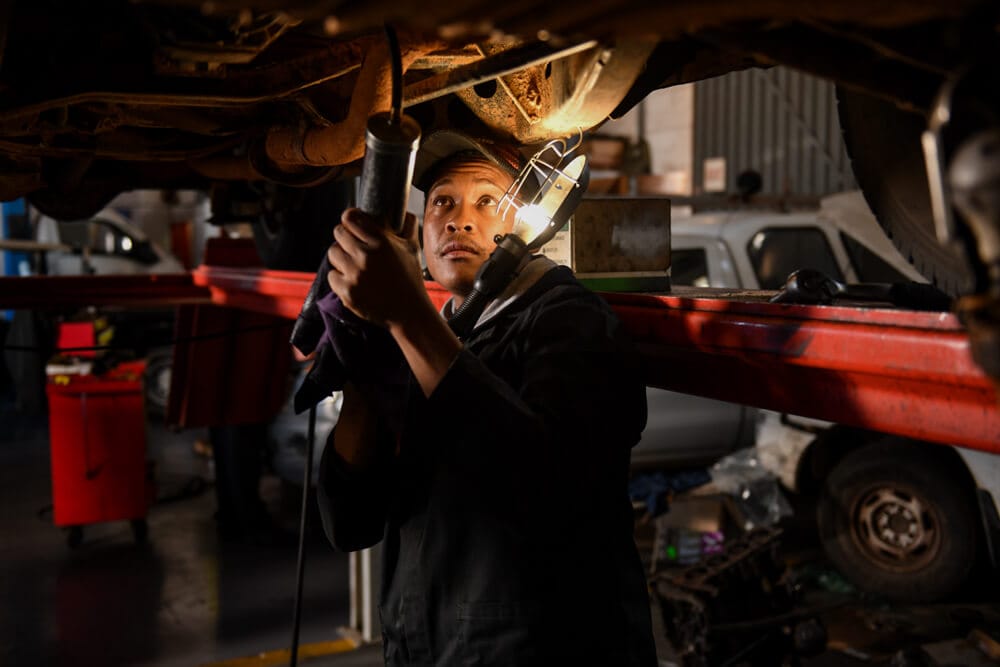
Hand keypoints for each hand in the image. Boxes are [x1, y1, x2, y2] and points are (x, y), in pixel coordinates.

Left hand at [326, 208, 430, 327]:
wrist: (409, 313)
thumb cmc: (411, 278)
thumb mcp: (413, 248)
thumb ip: (407, 225)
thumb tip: (402, 211)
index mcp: (381, 242)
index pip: (350, 217)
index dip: (350, 219)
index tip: (352, 224)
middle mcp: (365, 256)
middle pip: (338, 233)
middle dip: (345, 237)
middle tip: (352, 246)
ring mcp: (354, 275)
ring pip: (333, 253)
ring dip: (341, 257)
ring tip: (353, 264)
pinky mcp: (346, 291)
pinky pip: (332, 275)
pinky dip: (339, 277)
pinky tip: (353, 281)